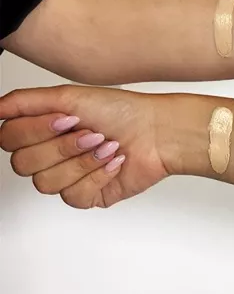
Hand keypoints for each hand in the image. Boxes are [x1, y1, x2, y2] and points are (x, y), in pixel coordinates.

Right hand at [0, 85, 177, 207]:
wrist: (158, 132)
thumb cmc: (123, 111)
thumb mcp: (70, 96)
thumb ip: (25, 101)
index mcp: (43, 128)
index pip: (8, 139)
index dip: (35, 131)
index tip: (65, 118)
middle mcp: (51, 153)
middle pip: (23, 164)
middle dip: (61, 146)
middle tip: (89, 132)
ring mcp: (67, 176)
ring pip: (45, 184)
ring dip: (81, 161)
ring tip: (105, 145)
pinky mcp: (86, 195)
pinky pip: (72, 196)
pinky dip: (95, 176)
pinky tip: (112, 162)